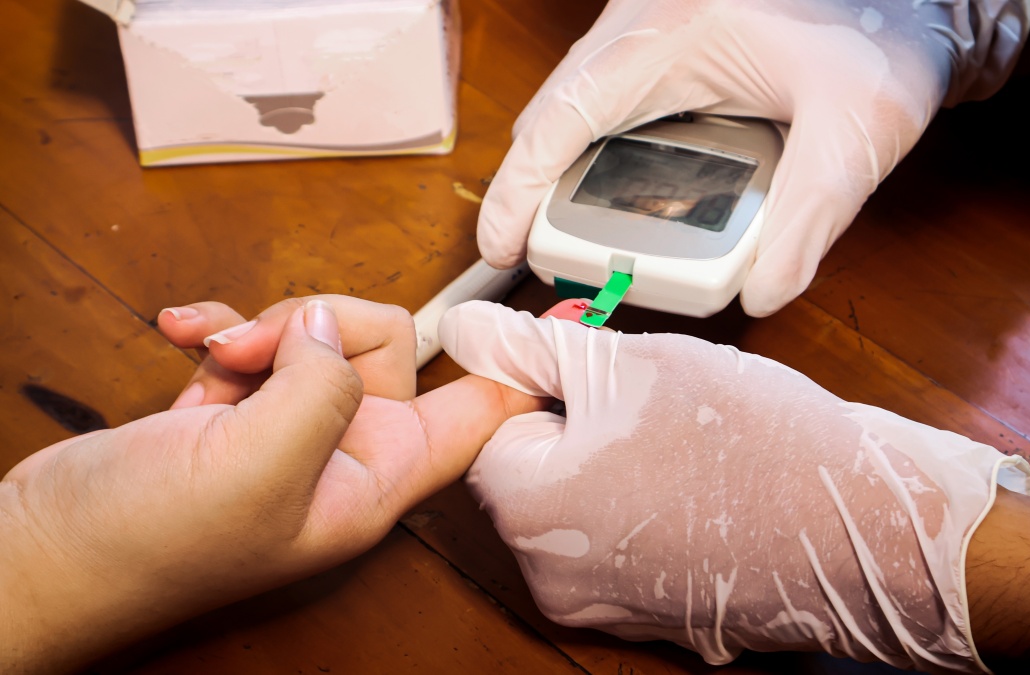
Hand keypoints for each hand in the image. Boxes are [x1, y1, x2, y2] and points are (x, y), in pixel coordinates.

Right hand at [0, 298, 542, 672]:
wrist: (51, 549)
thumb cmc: (151, 544)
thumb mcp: (255, 466)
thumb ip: (318, 387)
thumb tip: (326, 325)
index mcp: (377, 476)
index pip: (479, 414)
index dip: (518, 363)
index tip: (558, 310)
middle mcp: (347, 449)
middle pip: (385, 341)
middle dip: (320, 321)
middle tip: (256, 345)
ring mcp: (294, 426)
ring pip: (316, 332)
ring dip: (261, 324)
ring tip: (209, 351)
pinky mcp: (244, 406)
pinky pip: (263, 341)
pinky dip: (227, 326)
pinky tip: (187, 331)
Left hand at [438, 300, 1029, 670]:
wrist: (866, 529)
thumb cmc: (753, 445)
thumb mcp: (626, 364)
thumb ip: (529, 347)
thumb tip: (465, 331)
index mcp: (529, 513)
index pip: (490, 428)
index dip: (545, 386)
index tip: (595, 372)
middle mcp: (552, 577)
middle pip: (530, 471)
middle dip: (577, 426)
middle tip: (646, 404)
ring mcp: (601, 604)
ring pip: (576, 503)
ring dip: (611, 462)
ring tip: (679, 445)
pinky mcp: (646, 615)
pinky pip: (617, 541)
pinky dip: (642, 507)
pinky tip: (695, 484)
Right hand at [478, 0, 1029, 315]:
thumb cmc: (881, 32)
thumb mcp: (857, 129)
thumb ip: (813, 217)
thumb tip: (766, 294)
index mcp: (675, 34)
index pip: (563, 117)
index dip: (519, 190)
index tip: (502, 247)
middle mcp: (644, 22)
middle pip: (552, 113)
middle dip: (532, 186)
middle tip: (537, 251)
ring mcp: (649, 26)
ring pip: (571, 105)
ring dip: (560, 168)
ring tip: (569, 232)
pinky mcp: (665, 41)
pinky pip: (604, 98)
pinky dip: (593, 148)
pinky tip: (617, 189)